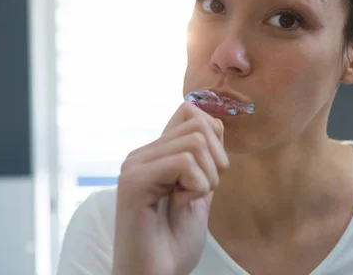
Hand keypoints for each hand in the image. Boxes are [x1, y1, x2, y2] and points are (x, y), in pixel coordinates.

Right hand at [112, 101, 227, 274]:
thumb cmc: (173, 242)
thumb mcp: (199, 191)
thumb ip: (204, 160)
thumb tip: (216, 123)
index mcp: (156, 154)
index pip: (190, 110)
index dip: (214, 135)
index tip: (209, 172)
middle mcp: (142, 154)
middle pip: (199, 123)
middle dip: (217, 160)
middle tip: (202, 190)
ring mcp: (136, 165)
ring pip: (195, 140)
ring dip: (208, 176)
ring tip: (189, 199)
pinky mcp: (135, 181)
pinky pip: (184, 162)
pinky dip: (197, 187)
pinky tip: (180, 204)